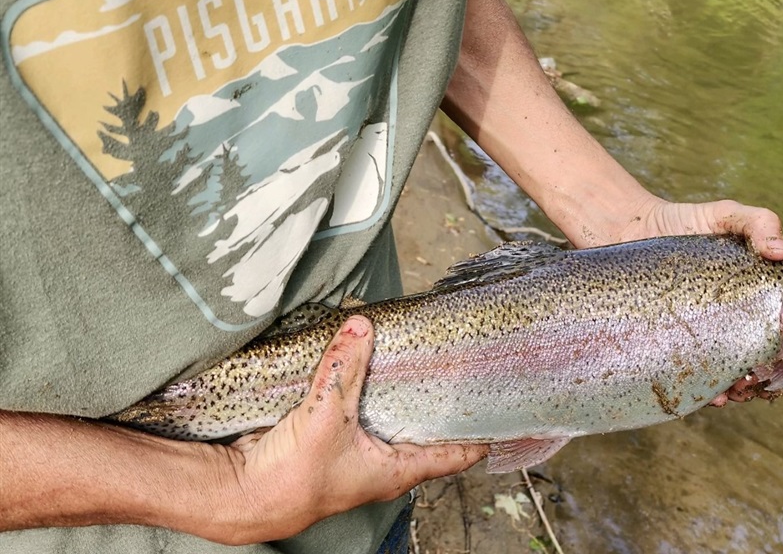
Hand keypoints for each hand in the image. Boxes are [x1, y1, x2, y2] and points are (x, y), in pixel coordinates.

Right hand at [221, 316, 485, 543]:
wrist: (238, 495)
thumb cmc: (291, 478)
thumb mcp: (326, 416)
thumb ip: (345, 367)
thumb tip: (362, 325)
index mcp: (397, 470)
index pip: (454, 454)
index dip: (481, 435)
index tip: (508, 416)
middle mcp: (384, 464)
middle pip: (426, 430)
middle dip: (443, 401)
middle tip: (466, 367)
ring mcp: (358, 452)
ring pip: (392, 417)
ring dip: (404, 391)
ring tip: (426, 356)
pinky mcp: (331, 439)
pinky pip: (359, 408)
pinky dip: (368, 387)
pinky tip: (370, 362)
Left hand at [616, 197, 782, 400]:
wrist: (630, 229)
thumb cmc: (685, 222)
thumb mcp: (724, 216)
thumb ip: (756, 223)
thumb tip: (780, 252)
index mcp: (762, 296)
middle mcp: (741, 323)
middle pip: (773, 363)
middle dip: (782, 380)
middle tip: (777, 382)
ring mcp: (710, 338)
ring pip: (740, 378)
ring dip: (748, 391)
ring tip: (743, 387)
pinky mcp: (678, 347)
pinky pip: (699, 380)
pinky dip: (711, 393)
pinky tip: (714, 394)